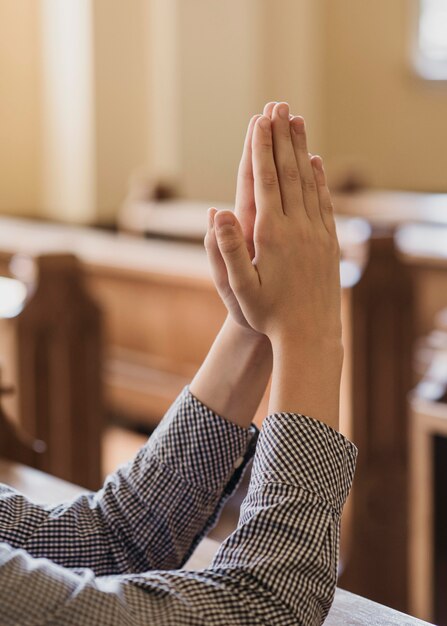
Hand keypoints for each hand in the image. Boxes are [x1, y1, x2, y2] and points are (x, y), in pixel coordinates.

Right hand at [212, 103, 340, 346]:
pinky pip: (324, 202)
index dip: (261, 148)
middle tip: (278, 106)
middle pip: (289, 172)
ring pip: (309, 182)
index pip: (265, 180)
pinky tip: (317, 163)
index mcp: (273, 234)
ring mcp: (317, 233)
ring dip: (301, 150)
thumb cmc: (268, 315)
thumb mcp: (239, 288)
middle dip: (282, 137)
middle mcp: (298, 227)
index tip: (260, 120)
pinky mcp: (329, 242)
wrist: (309, 336)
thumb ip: (227, 250)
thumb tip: (216, 213)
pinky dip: (320, 178)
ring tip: (297, 122)